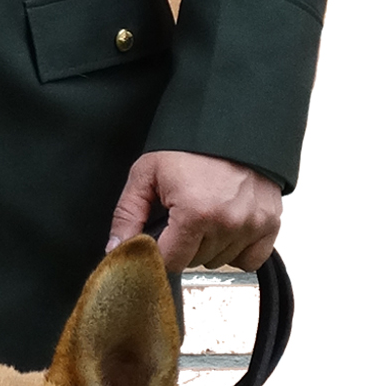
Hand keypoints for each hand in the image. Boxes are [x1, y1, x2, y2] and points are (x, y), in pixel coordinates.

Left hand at [106, 150, 282, 270]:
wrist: (233, 124)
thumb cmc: (190, 147)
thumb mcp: (148, 173)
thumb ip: (127, 214)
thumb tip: (116, 250)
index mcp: (195, 213)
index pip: (170, 262)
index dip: (158, 251)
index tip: (157, 236)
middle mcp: (228, 223)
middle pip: (194, 261)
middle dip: (182, 244)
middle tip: (181, 215)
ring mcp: (252, 225)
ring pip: (218, 261)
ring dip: (208, 246)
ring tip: (206, 214)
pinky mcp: (270, 223)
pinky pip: (249, 259)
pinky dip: (237, 250)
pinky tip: (227, 227)